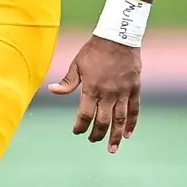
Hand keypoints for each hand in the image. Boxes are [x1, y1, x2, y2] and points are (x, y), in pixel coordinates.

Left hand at [48, 36, 141, 153]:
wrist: (118, 37)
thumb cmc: (94, 50)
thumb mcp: (77, 64)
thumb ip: (67, 82)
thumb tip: (52, 90)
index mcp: (91, 88)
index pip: (85, 115)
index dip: (80, 126)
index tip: (77, 131)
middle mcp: (108, 94)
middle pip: (103, 121)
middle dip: (97, 134)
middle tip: (93, 141)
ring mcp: (122, 92)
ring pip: (120, 120)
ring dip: (116, 136)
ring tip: (112, 149)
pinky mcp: (134, 89)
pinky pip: (134, 110)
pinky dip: (132, 123)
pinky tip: (129, 134)